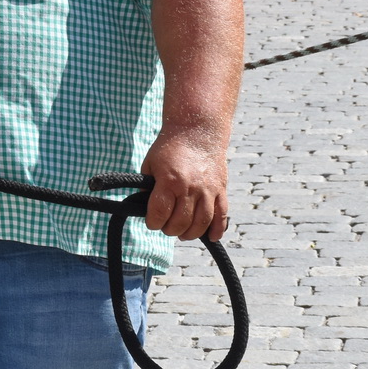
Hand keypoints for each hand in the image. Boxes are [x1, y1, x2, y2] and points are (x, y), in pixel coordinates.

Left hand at [138, 127, 228, 241]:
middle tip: (165, 226)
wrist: (197, 131)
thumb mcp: (150, 164)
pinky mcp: (221, 190)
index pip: (160, 212)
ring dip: (190, 233)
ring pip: (201, 223)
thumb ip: (148, 187)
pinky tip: (210, 236)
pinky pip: (222, 216)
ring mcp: (208, 190)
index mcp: (169, 181)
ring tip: (182, 233)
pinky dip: (217, 230)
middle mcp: (190, 188)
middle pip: (181, 222)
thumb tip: (146, 207)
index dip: (153, 222)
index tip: (152, 222)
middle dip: (169, 229)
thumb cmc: (169, 148)